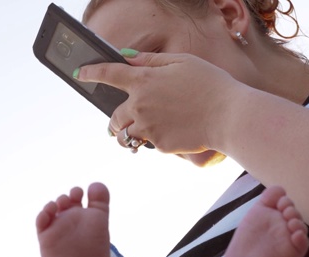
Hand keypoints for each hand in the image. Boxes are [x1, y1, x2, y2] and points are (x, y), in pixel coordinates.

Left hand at [76, 51, 243, 154]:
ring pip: (126, 136)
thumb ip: (151, 61)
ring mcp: (148, 128)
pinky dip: (155, 140)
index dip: (90, 72)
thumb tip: (128, 58)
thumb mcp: (181, 62)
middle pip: (113, 116)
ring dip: (126, 135)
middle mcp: (140, 106)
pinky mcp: (160, 145)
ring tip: (135, 135)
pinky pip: (150, 143)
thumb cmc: (210, 84)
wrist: (230, 116)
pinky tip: (171, 133)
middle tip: (117, 122)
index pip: (108, 74)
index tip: (79, 73)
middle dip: (113, 120)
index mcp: (143, 81)